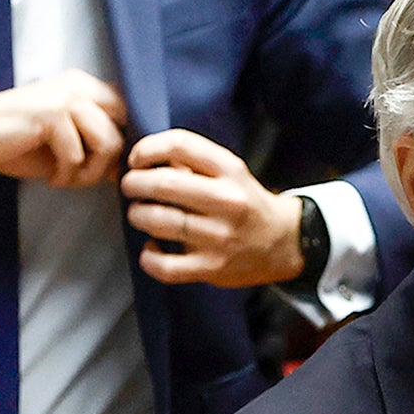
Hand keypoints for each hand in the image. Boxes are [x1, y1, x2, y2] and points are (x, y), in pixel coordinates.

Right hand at [0, 70, 128, 186]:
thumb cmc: (18, 143)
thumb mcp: (67, 146)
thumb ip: (98, 150)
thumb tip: (130, 169)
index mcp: (85, 87)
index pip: (128, 115)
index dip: (123, 146)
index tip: (104, 169)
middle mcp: (79, 85)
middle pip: (124, 129)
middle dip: (109, 162)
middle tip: (83, 177)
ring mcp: (65, 96)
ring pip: (108, 143)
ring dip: (90, 172)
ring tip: (67, 179)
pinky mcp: (50, 114)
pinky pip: (79, 155)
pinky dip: (68, 175)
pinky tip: (52, 178)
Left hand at [123, 129, 304, 288]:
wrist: (283, 243)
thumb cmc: (246, 203)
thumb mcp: (229, 173)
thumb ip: (193, 162)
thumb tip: (144, 159)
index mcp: (230, 171)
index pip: (179, 146)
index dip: (147, 149)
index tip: (137, 160)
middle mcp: (227, 202)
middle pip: (163, 184)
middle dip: (134, 183)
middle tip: (130, 187)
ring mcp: (220, 237)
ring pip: (158, 221)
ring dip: (137, 215)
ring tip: (139, 215)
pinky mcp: (213, 268)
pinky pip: (165, 266)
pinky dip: (149, 257)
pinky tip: (152, 248)